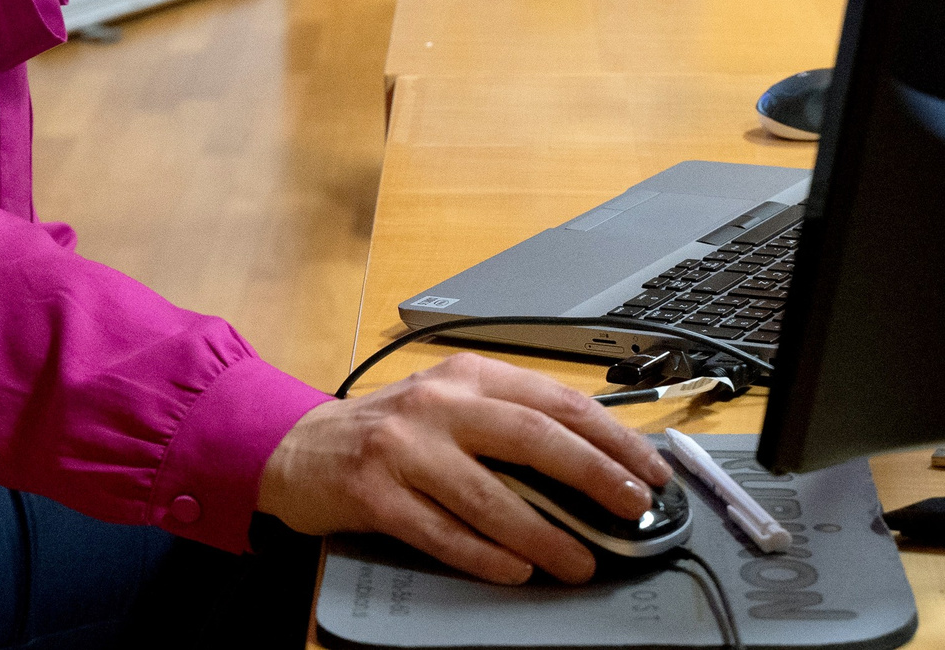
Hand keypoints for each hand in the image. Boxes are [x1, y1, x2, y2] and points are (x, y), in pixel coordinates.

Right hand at [255, 352, 669, 585]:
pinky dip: (483, 554)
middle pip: (533, 437)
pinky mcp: (374, 493)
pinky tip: (517, 569)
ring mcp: (403, 448)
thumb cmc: (388, 431)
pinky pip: (440, 531)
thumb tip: (592, 462)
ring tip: (581, 560)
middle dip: (594, 475)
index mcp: (467, 376)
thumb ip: (508, 422)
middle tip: (633, 508)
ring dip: (545, 531)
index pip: (555, 400)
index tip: (648, 468)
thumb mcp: (449, 406)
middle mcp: (438, 404)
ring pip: (489, 493)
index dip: (610, 435)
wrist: (296, 448)